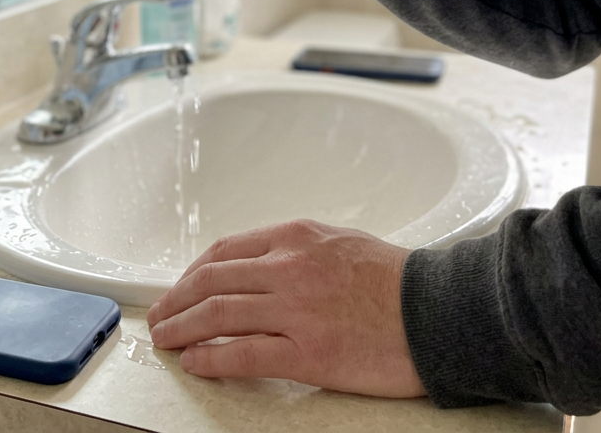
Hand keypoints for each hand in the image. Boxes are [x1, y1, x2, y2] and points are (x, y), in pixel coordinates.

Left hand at [144, 219, 425, 396]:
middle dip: (174, 301)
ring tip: (165, 339)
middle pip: (210, 282)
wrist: (441, 312)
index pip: (224, 252)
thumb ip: (295, 251)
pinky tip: (194, 362)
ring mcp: (295, 311)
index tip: (179, 288)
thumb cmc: (398, 281)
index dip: (191, 273)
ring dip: (181, 329)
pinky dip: (209, 359)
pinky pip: (243, 355)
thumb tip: (256, 266)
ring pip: (217, 315)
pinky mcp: (307, 353)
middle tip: (159, 316)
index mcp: (295, 238)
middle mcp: (288, 269)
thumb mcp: (339, 242)